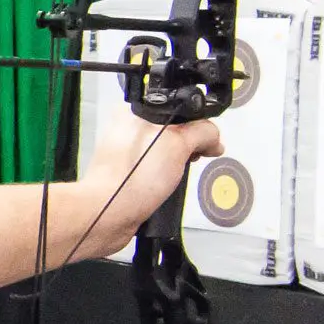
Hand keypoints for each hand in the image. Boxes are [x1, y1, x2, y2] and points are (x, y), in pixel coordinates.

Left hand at [73, 104, 223, 256]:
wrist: (109, 213)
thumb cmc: (129, 180)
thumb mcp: (178, 145)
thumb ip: (201, 133)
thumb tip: (213, 136)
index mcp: (136, 110)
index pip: (180, 109)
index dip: (199, 125)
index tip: (209, 142)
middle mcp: (130, 128)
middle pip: (176, 130)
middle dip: (190, 146)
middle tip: (193, 158)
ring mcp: (128, 151)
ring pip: (167, 150)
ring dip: (179, 163)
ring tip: (174, 175)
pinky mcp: (130, 171)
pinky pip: (156, 168)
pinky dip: (166, 176)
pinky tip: (165, 185)